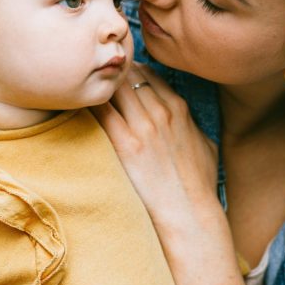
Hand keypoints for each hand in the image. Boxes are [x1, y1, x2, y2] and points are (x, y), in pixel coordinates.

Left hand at [92, 65, 219, 233]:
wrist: (190, 211)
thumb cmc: (199, 184)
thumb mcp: (207, 146)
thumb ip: (194, 127)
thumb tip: (188, 124)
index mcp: (179, 109)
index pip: (149, 74)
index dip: (130, 73)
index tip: (117, 78)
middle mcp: (162, 112)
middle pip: (129, 76)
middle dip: (111, 75)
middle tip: (94, 80)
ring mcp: (144, 127)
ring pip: (115, 88)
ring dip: (99, 87)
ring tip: (84, 89)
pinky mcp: (127, 145)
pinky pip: (102, 112)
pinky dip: (90, 104)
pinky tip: (78, 104)